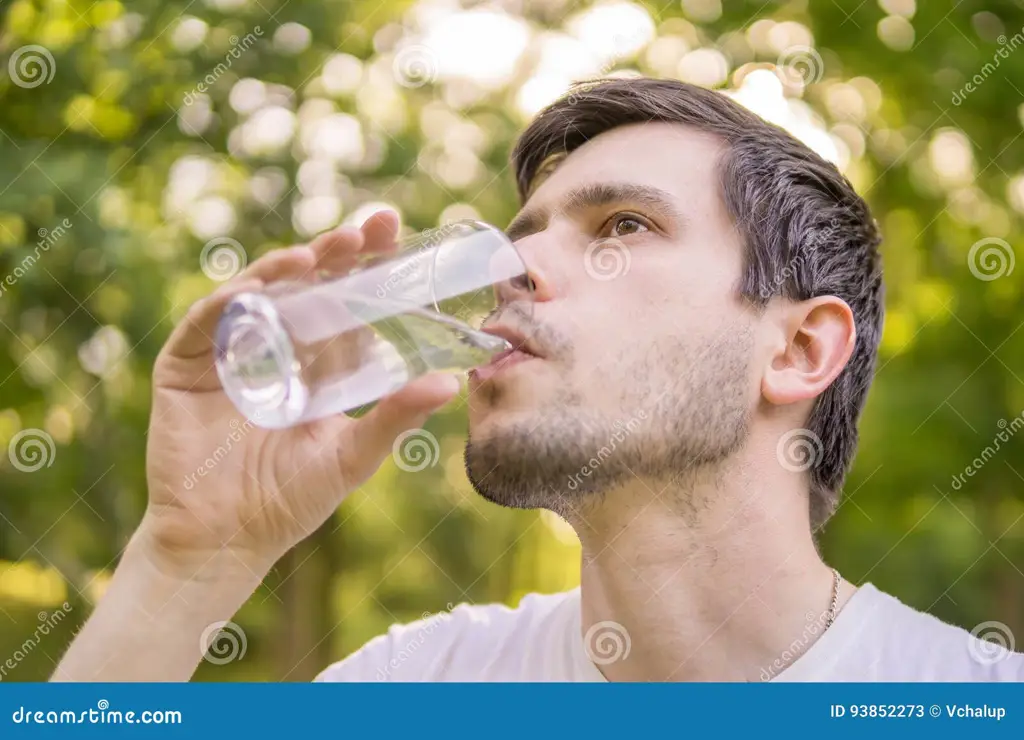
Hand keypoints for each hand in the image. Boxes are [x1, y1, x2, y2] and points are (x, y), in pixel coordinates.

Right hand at [143, 211, 459, 575]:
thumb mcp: (352, 454)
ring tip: (312, 258)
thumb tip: (451, 382)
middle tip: (363, 232)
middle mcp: (274, 347)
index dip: (366, 265)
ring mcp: (228, 352)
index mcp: (316, 361)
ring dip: (281, 270)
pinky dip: (226, 304)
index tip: (392, 229)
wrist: (225, 541)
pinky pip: (204, 325)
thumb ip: (395, 417)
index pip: (344, 300)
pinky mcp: (185, 367)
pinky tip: (251, 292)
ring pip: (256, 294)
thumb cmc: (290, 500)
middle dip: (332, 255)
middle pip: (304, 286)